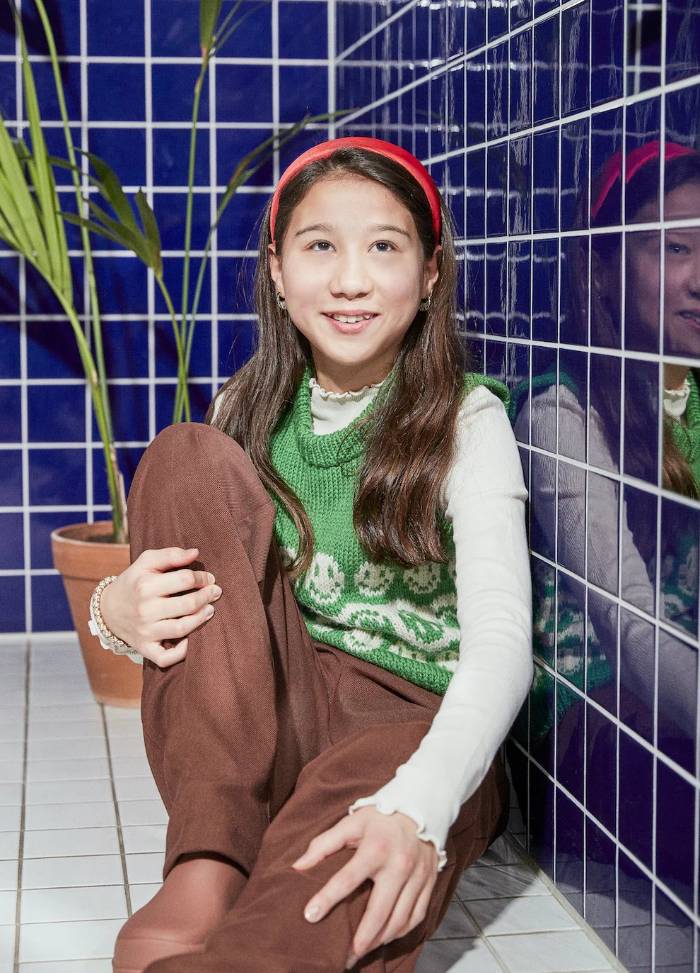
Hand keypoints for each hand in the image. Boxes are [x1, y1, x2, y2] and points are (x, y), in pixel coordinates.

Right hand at [99, 547, 221, 666]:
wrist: (109, 610)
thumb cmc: (135, 582)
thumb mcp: (146, 562)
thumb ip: (171, 555)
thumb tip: (195, 553)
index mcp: (145, 586)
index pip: (185, 579)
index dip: (202, 578)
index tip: (209, 578)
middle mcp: (145, 610)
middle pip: (187, 604)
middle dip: (207, 597)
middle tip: (216, 592)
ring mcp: (145, 631)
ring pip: (182, 629)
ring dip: (201, 619)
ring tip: (210, 610)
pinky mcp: (145, 648)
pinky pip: (166, 657)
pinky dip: (182, 652)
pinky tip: (192, 640)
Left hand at [291, 806, 438, 967]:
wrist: (421, 808)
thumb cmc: (381, 817)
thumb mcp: (352, 822)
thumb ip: (324, 844)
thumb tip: (298, 866)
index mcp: (376, 848)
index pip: (348, 878)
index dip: (327, 898)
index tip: (310, 915)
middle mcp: (399, 865)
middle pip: (379, 910)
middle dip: (361, 938)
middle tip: (345, 957)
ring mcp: (417, 876)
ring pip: (400, 919)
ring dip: (380, 940)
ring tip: (362, 951)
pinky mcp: (429, 883)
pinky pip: (416, 917)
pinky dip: (400, 932)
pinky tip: (385, 938)